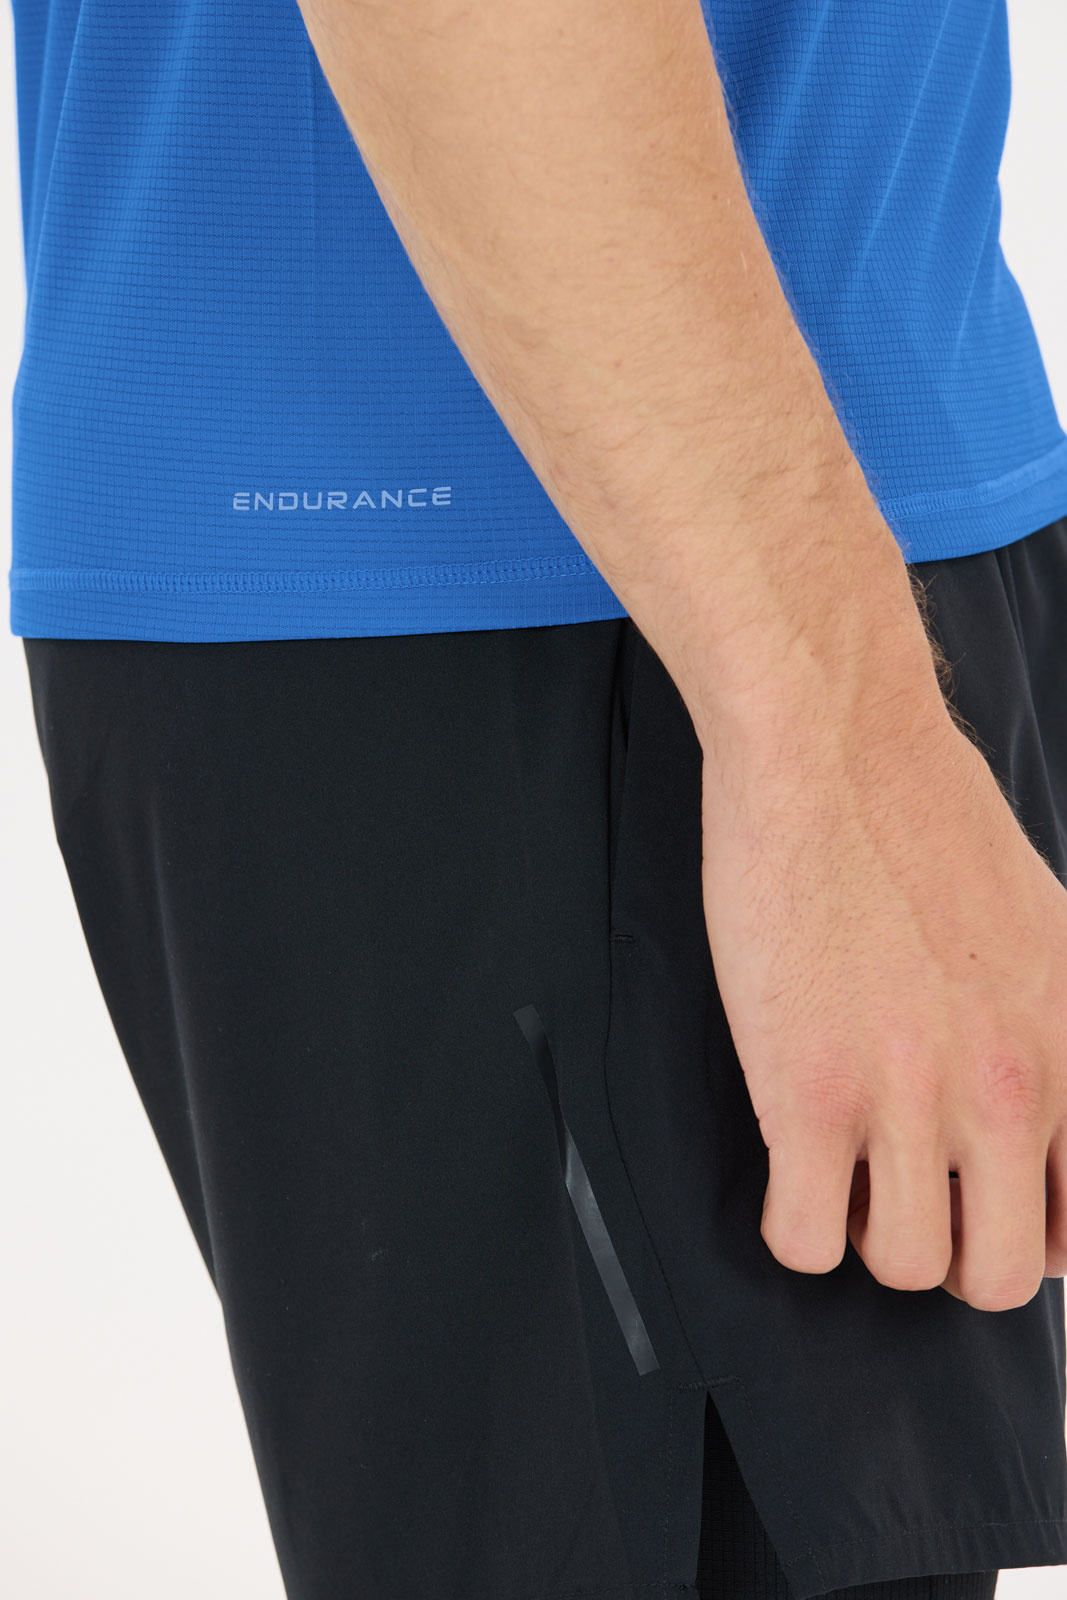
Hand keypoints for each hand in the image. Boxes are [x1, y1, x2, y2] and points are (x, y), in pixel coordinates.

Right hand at [696, 702, 1066, 1309]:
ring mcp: (912, 1098)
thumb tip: (1041, 1100)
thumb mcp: (1049, 926)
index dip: (1030, 1231)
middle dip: (950, 1251)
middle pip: (1001, 1276)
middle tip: (906, 1192)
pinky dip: (793, 1225)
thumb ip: (1058, 1031)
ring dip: (864, 1230)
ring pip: (902, 1268)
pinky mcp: (810, 1093)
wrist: (836, 747)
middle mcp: (1012, 1088)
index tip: (981, 1199)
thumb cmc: (926, 815)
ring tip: (838, 1159)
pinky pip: (804, 1241)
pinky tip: (787, 1163)